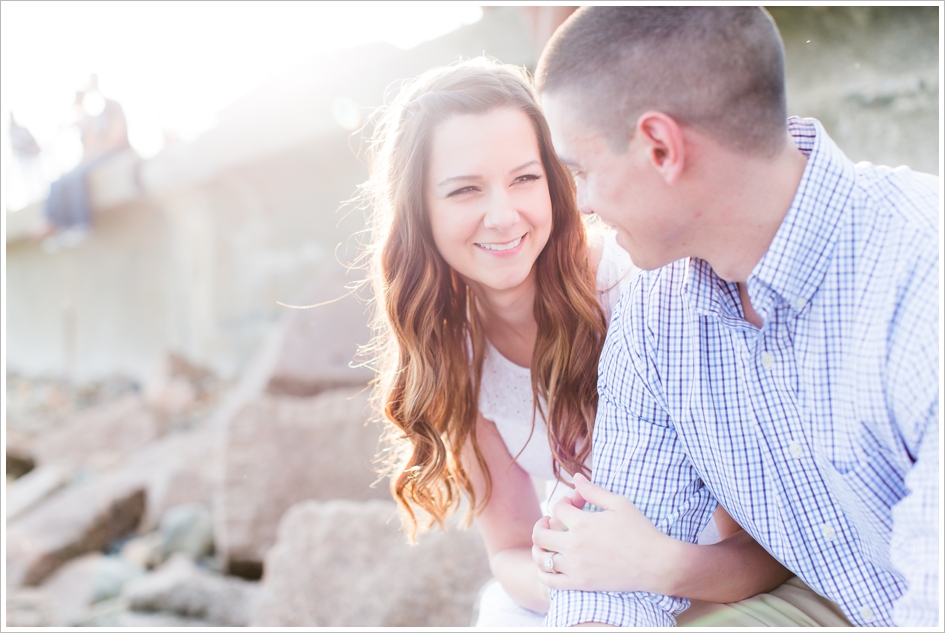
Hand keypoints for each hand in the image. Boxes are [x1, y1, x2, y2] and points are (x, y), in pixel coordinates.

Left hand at [531, 473, 682, 594]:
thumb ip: (594, 491)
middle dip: (543, 523)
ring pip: (541, 558)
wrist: (656, 564)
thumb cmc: (640, 531)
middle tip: (553, 522)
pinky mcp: (580, 584)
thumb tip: (576, 477)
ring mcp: (575, 567)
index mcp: (583, 523)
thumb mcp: (619, 503)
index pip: (557, 508)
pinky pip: (549, 581)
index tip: (575, 504)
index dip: (564, 502)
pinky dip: (544, 572)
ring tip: (550, 542)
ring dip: (540, 547)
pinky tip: (551, 564)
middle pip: (540, 533)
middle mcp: (574, 545)